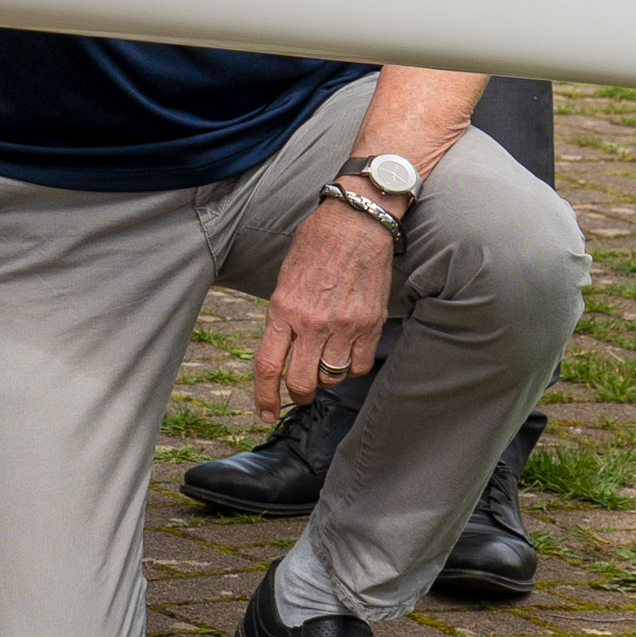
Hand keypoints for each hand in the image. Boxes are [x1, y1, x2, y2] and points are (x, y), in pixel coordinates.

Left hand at [255, 196, 395, 411]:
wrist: (356, 223)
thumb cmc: (316, 245)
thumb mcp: (285, 277)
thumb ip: (282, 315)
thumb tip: (281, 347)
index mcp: (283, 308)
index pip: (268, 365)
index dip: (264, 396)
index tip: (266, 413)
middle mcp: (312, 322)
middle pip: (302, 383)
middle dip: (298, 394)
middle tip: (299, 392)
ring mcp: (344, 326)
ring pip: (332, 377)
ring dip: (326, 377)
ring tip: (324, 358)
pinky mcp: (370, 324)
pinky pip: (359, 366)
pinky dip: (351, 367)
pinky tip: (346, 352)